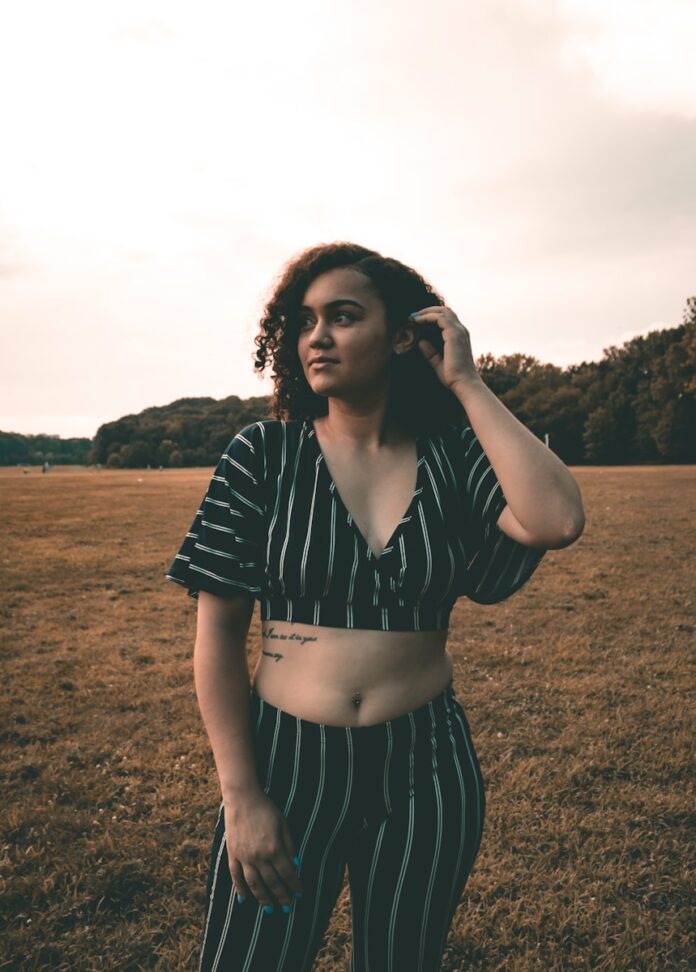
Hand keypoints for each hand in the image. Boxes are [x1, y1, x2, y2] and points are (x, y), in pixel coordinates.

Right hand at [224, 791, 303, 909]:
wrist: (243, 798)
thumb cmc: (266, 809)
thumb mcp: (283, 824)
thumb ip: (289, 845)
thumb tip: (296, 864)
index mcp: (274, 848)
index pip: (287, 873)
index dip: (294, 885)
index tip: (299, 894)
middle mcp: (259, 856)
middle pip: (272, 882)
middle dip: (281, 896)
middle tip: (287, 907)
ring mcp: (244, 856)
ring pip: (254, 884)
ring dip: (263, 898)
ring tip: (270, 909)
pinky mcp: (233, 854)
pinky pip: (236, 876)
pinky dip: (240, 889)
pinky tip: (244, 900)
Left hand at [410, 305, 479, 392]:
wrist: (464, 383)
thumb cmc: (453, 376)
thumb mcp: (438, 363)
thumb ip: (430, 352)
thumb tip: (420, 342)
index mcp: (459, 337)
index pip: (447, 318)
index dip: (432, 316)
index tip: (417, 321)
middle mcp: (461, 331)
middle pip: (446, 311)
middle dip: (428, 310)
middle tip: (413, 316)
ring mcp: (459, 331)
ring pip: (443, 311)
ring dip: (426, 312)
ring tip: (413, 317)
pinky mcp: (454, 334)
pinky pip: (439, 318)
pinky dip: (427, 317)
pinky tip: (417, 321)